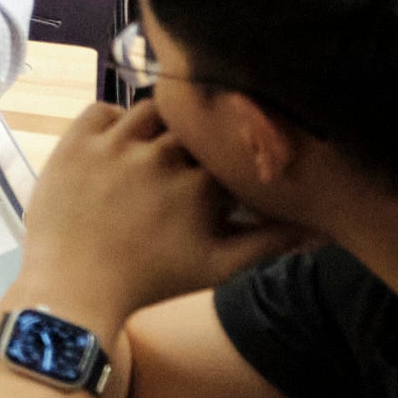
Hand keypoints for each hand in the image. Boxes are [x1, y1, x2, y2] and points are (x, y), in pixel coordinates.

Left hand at [11, 99, 309, 333]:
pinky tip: (122, 145)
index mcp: (198, 186)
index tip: (224, 176)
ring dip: (160, 126)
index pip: (230, 151)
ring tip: (160, 150)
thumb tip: (323, 227)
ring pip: (151, 111)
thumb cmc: (154, 281)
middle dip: (197, 142)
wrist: (73, 288)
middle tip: (189, 163)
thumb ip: (272, 242)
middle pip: (192, 127)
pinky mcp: (74, 144)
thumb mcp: (220, 266)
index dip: (232, 160)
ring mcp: (112, 147)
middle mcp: (157, 157)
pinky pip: (102, 109)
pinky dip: (114, 120)